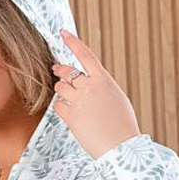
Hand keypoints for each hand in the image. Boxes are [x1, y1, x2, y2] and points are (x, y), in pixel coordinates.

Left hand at [50, 29, 141, 159]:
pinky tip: (65, 111)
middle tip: (56, 69)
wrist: (122, 146)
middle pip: (67, 72)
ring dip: (60, 91)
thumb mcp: (116, 97)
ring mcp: (79, 102)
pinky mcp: (72, 117)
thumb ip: (101, 87)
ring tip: (66, 97)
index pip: (85, 55)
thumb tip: (91, 83)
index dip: (72, 42)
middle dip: (60, 70)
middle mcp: (90, 87)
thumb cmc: (122, 125)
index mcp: (103, 80)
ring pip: (60, 88)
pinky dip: (59, 107)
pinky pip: (57, 106)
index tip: (63, 33)